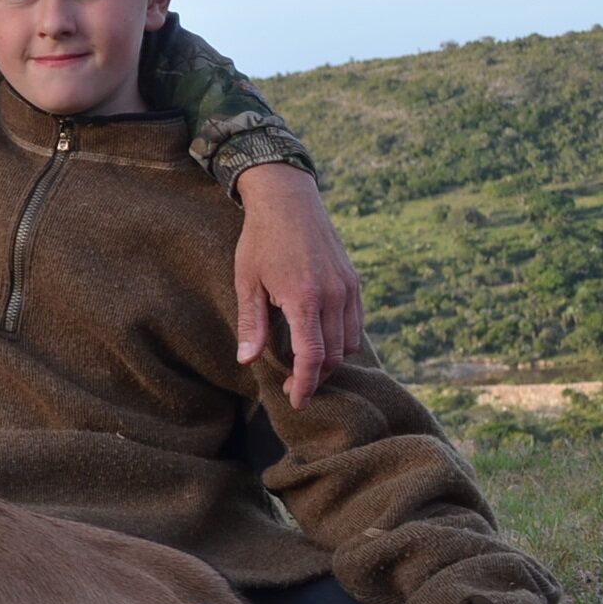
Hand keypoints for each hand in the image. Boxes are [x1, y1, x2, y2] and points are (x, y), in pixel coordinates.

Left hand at [233, 163, 364, 408]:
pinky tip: (320, 341)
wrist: (289, 201)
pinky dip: (341, 340)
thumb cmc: (261, 241)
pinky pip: (355, 323)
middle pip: (334, 355)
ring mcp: (348, 288)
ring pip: (349, 342)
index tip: (297, 402)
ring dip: (330, 360)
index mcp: (305, 298)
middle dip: (316, 377)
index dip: (307, 384)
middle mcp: (333, 295)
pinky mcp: (353, 281)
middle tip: (293, 387)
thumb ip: (251, 324)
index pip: (313, 357)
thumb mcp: (247, 282)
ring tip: (305, 366)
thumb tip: (247, 361)